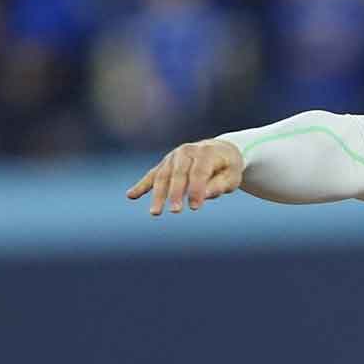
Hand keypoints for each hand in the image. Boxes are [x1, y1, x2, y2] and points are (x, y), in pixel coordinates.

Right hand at [126, 139, 244, 215]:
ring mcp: (174, 157)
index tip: (195, 207)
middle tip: (175, 211)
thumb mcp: (232, 177)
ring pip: (163, 175)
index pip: (199, 172)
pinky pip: (152, 175)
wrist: (220, 150)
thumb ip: (219, 185)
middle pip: (178, 173)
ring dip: (158, 194)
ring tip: (155, 213)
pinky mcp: (165, 164)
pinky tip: (130, 196)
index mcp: (206, 152)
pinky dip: (142, 185)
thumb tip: (204, 196)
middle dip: (176, 193)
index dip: (197, 189)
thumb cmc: (228, 167)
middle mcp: (187, 151)